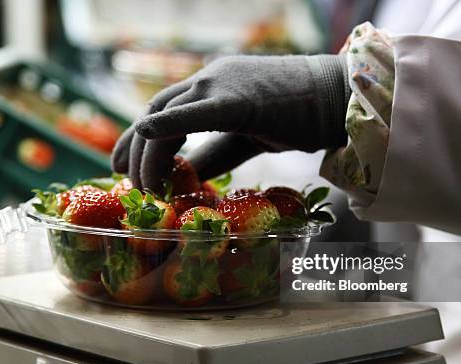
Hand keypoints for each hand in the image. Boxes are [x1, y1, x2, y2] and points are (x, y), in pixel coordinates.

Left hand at [112, 54, 349, 191]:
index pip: (161, 110)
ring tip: (146, 187)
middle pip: (154, 111)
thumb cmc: (297, 118)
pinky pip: (194, 112)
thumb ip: (212, 155)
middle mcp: (208, 79)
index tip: (123, 166)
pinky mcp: (238, 99)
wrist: (337, 99)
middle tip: (126, 182)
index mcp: (210, 87)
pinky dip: (167, 123)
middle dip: (133, 149)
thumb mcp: (243, 139)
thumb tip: (185, 178)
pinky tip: (145, 134)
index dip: (137, 140)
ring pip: (165, 114)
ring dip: (149, 154)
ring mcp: (221, 84)